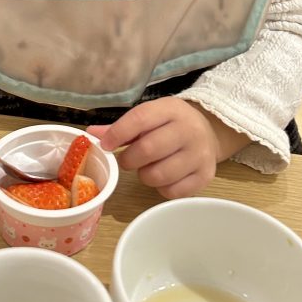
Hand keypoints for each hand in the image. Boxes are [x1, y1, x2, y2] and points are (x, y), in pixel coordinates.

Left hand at [88, 97, 248, 198]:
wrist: (209, 132)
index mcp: (171, 110)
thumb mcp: (150, 116)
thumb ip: (121, 127)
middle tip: (127, 160)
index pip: (140, 119)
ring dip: (144, 175)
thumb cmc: (170, 124)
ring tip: (147, 167)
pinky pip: (172, 191)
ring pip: (158, 175)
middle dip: (129, 160)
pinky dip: (161, 188)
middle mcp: (189, 130)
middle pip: (148, 150)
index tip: (106, 145)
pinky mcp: (205, 176)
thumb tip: (92, 134)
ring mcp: (200, 154)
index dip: (118, 134)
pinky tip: (164, 177)